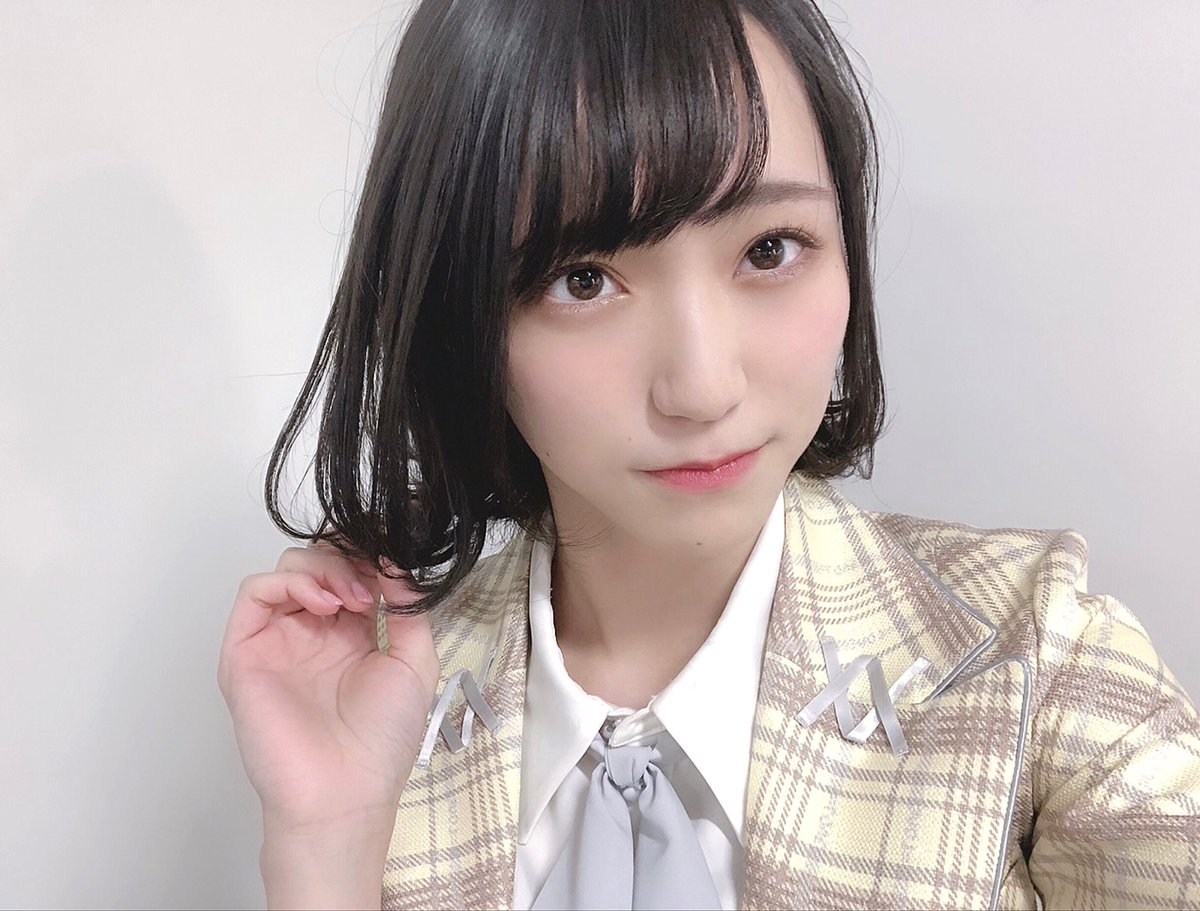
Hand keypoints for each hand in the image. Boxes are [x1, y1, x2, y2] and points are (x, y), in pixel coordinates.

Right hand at [217, 544, 439, 828]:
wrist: (344, 790)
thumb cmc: (382, 740)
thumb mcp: (416, 663)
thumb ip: (410, 609)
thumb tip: (398, 565)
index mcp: (353, 634)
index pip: (354, 571)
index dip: (372, 555)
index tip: (393, 557)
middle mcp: (313, 632)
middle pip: (320, 561)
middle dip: (350, 557)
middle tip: (372, 581)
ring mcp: (279, 639)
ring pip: (288, 569)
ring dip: (323, 566)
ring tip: (351, 598)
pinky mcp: (247, 651)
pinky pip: (255, 592)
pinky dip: (289, 581)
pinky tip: (324, 602)